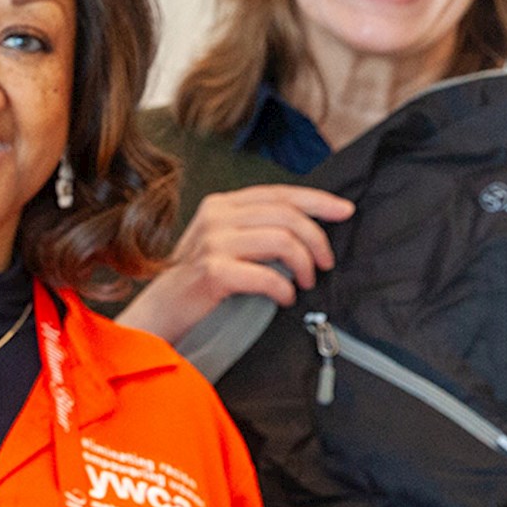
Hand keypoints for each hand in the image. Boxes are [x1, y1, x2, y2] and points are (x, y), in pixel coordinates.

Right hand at [116, 185, 353, 343]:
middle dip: (317, 239)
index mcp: (222, 205)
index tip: (345, 210)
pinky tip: (285, 298)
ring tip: (305, 283)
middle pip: (286, 215)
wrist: (161, 312)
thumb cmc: (199, 282)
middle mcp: (216, 216)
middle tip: (326, 263)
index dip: (317, 200)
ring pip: (282, 241)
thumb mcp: (224, 243)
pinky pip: (267, 275)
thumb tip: (308, 230)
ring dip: (304, 265)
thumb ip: (256, 229)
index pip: (279, 193)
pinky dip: (284, 288)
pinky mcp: (213, 271)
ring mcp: (213, 242)